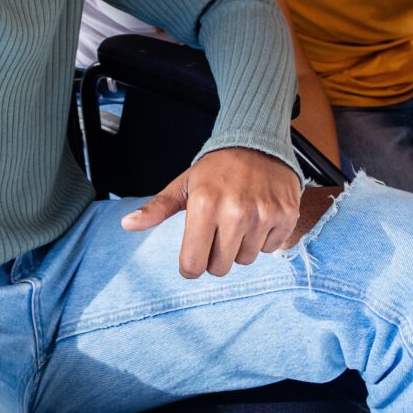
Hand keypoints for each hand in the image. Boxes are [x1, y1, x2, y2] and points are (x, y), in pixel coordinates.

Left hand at [121, 147, 304, 277]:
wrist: (257, 144)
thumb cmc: (215, 169)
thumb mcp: (183, 185)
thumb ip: (156, 208)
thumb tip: (127, 224)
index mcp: (204, 205)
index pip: (193, 265)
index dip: (191, 264)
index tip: (194, 254)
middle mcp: (235, 212)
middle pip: (220, 268)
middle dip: (216, 255)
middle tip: (218, 230)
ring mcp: (263, 214)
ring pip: (246, 260)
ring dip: (241, 246)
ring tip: (239, 219)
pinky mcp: (286, 216)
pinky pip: (271, 249)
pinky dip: (264, 238)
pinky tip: (258, 215)